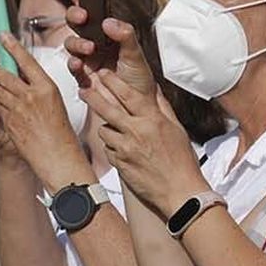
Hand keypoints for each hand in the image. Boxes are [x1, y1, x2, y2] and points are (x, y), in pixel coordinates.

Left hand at [0, 33, 89, 187]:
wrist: (57, 156)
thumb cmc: (60, 131)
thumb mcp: (54, 102)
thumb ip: (38, 88)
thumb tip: (24, 76)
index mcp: (47, 87)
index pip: (26, 60)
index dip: (12, 46)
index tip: (2, 35)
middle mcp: (31, 96)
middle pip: (4, 74)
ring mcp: (18, 109)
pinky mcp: (9, 121)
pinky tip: (1, 104)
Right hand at [61, 0, 155, 96]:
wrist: (138, 109)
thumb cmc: (140, 81)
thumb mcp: (136, 55)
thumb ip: (125, 36)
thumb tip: (109, 22)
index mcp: (108, 35)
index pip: (93, 11)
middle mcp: (95, 44)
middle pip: (76, 24)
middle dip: (74, 16)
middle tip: (82, 16)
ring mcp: (87, 61)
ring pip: (71, 44)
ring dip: (76, 42)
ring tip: (89, 47)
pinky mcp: (82, 78)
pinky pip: (71, 67)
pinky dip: (73, 64)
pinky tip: (79, 64)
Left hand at [83, 66, 206, 213]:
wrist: (179, 191)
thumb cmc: (181, 161)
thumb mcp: (176, 129)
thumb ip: (162, 108)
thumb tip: (154, 90)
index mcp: (152, 120)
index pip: (128, 94)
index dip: (113, 81)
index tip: (103, 73)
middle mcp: (136, 131)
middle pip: (107, 109)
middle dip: (93, 97)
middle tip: (84, 90)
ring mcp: (126, 148)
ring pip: (104, 131)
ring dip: (107, 129)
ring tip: (117, 133)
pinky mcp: (120, 164)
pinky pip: (108, 150)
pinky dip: (112, 148)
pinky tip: (123, 151)